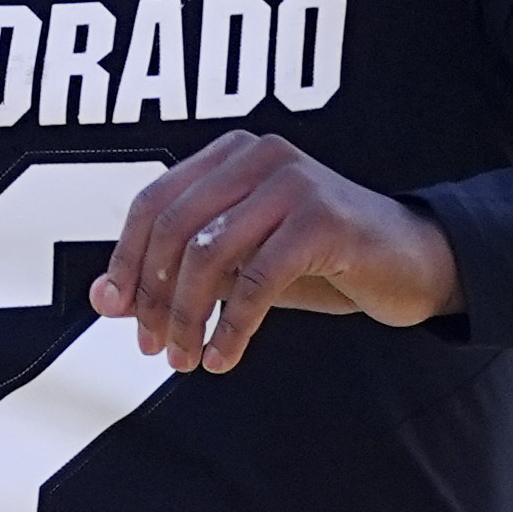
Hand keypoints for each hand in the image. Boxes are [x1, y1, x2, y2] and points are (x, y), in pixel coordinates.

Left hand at [92, 131, 458, 372]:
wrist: (409, 262)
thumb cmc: (316, 259)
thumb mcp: (237, 262)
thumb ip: (175, 270)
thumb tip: (103, 299)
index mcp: (231, 153)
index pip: (153, 202)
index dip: (126, 260)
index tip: (115, 311)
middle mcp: (259, 156)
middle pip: (175, 228)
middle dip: (154, 296)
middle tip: (152, 346)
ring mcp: (292, 183)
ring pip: (210, 255)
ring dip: (188, 317)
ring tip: (184, 358)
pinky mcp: (322, 220)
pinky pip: (256, 281)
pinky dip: (232, 327)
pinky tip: (223, 357)